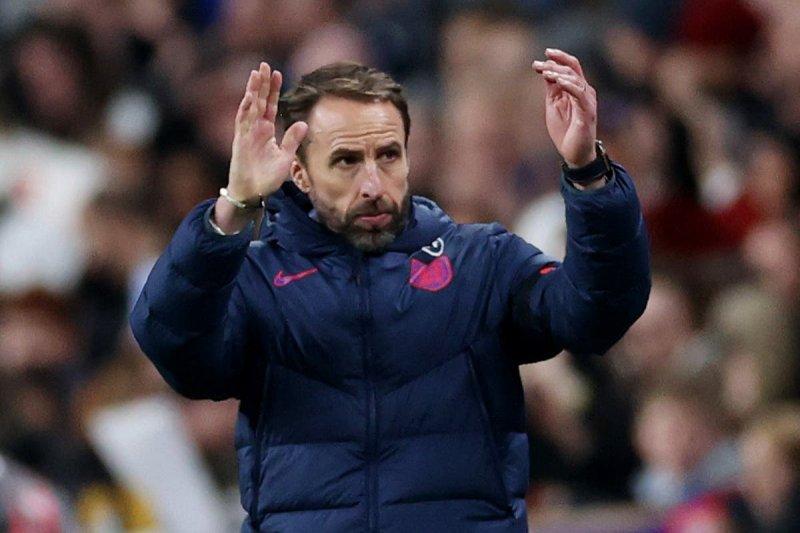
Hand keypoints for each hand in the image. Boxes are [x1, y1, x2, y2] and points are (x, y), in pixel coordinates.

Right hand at [227, 62, 308, 201]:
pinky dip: (245, 109)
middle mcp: (255, 129)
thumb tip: (304, 123)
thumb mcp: (285, 158)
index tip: (277, 73)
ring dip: (252, 91)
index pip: (270, 105)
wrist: (251, 193)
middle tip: (264, 64)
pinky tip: (249, 96)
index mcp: (266, 131)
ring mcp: (246, 134)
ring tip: (256, 73)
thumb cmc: (267, 178)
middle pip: (259, 101)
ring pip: (249, 107)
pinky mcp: (239, 141)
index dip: (274, 90)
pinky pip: (242, 122)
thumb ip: (292, 140)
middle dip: (262, 83)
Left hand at [533, 49, 596, 167]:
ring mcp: (587, 101)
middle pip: (573, 68)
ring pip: (576, 79)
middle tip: (538, 64)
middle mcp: (584, 92)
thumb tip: (547, 70)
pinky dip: (569, 86)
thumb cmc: (565, 131)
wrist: (574, 154)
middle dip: (555, 63)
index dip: (556, 59)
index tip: (538, 60)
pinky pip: (580, 94)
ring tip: (546, 72)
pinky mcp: (588, 112)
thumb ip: (552, 89)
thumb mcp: (553, 105)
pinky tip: (558, 81)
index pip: (570, 67)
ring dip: (559, 73)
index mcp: (576, 89)